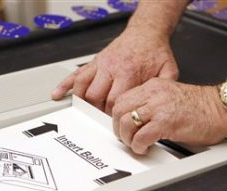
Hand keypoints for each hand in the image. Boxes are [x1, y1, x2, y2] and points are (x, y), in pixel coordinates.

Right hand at [52, 27, 178, 114]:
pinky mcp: (94, 62)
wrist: (146, 33)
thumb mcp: (168, 70)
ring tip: (84, 112)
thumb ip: (163, 90)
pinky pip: (75, 74)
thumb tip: (161, 108)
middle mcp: (111, 68)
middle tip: (102, 120)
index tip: (117, 122)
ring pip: (82, 87)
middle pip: (96, 97)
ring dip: (82, 101)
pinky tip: (58, 93)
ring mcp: (100, 65)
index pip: (114, 101)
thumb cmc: (155, 52)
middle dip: (98, 111)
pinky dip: (64, 85)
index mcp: (128, 73)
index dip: (114, 115)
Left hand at [112, 78, 226, 154]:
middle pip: (119, 109)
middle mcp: (154, 94)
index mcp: (154, 86)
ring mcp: (159, 107)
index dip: (118, 116)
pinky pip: (141, 136)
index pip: (123, 99)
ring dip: (128, 139)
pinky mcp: (166, 122)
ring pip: (127, 122)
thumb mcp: (171, 97)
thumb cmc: (203, 107)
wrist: (223, 108)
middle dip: (119, 128)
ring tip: (136, 145)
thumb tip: (137, 120)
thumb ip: (153, 104)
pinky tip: (145, 148)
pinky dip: (139, 146)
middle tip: (126, 138)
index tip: (122, 126)